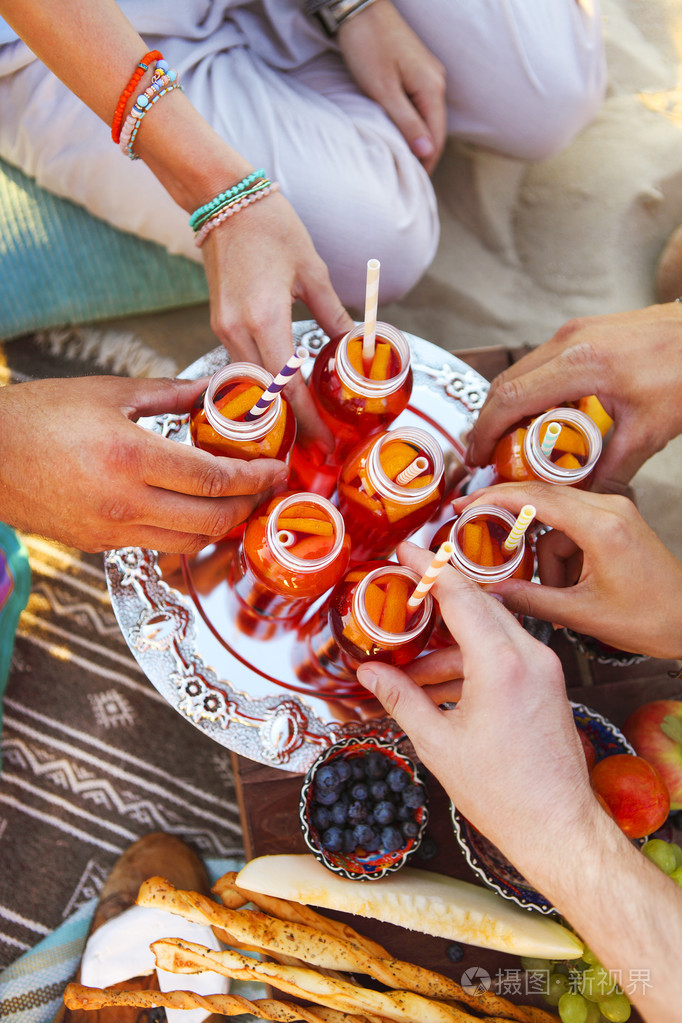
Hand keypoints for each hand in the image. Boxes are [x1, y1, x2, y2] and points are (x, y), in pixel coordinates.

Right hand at [0, 376, 288, 552]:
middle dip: (247, 506)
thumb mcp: (108, 393)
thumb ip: (170, 394)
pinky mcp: (99, 546)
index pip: (213, 479)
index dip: (253, 478)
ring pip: (188, 542)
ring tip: (234, 500)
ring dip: (220, 525)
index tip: (275, 469)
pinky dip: (185, 533)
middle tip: (263, 487)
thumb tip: (215, 387)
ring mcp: (111, 531)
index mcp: (130, 457)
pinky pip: (157, 547)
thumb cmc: (39, 417)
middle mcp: (124, 502)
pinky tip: (191, 510)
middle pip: (211, 519)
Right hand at [201, 191, 352, 447]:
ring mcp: (222, 329)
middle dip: (291, 425)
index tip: (325, 444)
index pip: (289, 386)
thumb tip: (356, 348)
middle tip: (316, 448)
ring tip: (302, 428)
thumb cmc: (270, 226)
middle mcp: (237, 330)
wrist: (222, 198)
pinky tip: (282, 395)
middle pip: (265, 395)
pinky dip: (263, 386)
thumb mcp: (313, 271)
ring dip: (275, 409)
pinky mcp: (218, 324)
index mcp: (265, 318)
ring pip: (251, 385)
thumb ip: (334, 316)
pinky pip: (241, 367)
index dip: (308, 420)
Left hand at [338, 0, 446, 174]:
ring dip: (418, 141)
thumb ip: (407, 122)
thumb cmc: (367, 46)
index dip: (427, 164)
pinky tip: (402, 136)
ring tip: (404, 164)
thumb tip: (427, 152)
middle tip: (407, 181)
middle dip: (424, 156)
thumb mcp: (384, 90)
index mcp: (432, 88)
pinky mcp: (416, 70)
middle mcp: (437, 81)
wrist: (358, 6)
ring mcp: (428, 74)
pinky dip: (413, 125)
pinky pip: (420, 106)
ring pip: (428, 118)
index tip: (414, 185)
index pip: (436, 138)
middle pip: (435, 130)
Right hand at [356, 541, 599, 882]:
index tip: (405, 550)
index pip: (461, 595)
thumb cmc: (503, 793)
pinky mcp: (547, 682)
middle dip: (436, 601)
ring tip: (409, 671)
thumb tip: (370, 672)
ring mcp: (543, 667)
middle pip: (477, 605)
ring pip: (489, 630)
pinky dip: (470, 660)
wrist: (558, 827)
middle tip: (401, 598)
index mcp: (501, 664)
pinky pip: (504, 653)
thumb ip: (401, 698)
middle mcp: (530, 655)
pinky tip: (438, 686)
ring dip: (449, 643)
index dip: (429, 567)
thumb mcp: (438, 743)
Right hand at [453, 483, 681, 658]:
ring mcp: (615, 511)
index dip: (494, 499)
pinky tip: (568, 585)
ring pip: (555, 519)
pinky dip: (561, 553)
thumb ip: (530, 598)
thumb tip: (490, 591)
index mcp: (602, 527)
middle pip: (542, 499)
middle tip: (476, 528)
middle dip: (509, 518)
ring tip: (554, 591)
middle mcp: (610, 508)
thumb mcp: (582, 614)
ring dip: (544, 552)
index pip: (536, 497)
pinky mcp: (616, 521)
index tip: (464, 506)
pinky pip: (572, 527)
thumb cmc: (651, 619)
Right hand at [466, 304, 681, 492]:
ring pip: (521, 371)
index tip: (478, 457)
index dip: (486, 430)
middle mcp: (569, 341)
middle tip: (488, 456)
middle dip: (489, 421)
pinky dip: (531, 391)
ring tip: (511, 442)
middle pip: (506, 383)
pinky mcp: (582, 331)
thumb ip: (612, 470)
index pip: (511, 398)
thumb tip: (586, 500)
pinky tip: (542, 417)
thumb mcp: (648, 430)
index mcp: (581, 364)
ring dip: (509, 406)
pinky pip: (541, 364)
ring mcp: (574, 331)